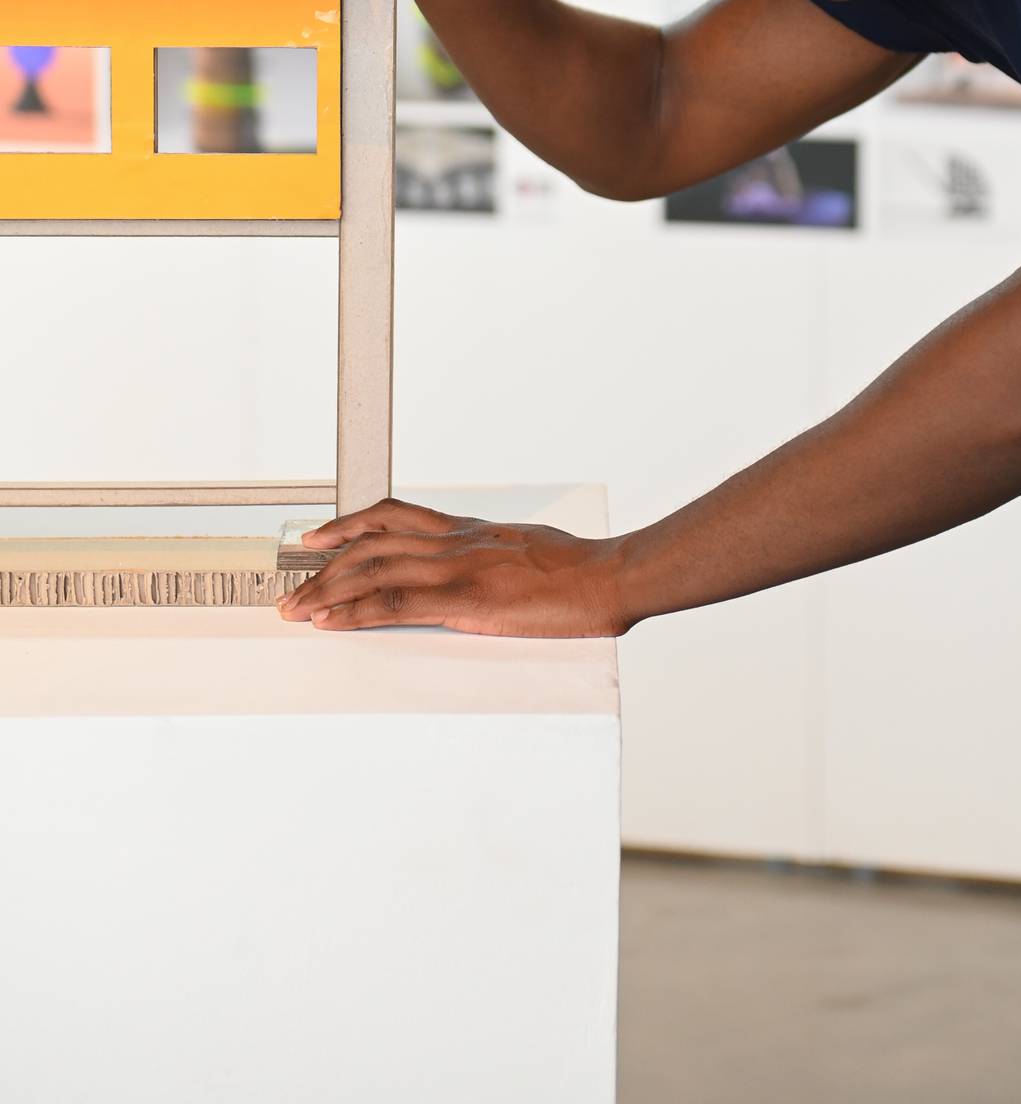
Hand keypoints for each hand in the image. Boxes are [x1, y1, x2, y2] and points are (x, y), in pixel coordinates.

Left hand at [277, 496, 630, 636]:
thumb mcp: (529, 549)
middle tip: (291, 586)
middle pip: (371, 544)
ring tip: (295, 608)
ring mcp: (458, 567)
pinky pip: (396, 603)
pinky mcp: (466, 600)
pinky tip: (330, 623)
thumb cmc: (581, 568)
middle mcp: (455, 541)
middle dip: (324, 567)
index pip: (394, 516)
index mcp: (470, 530)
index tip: (318, 537)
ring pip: (373, 570)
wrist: (609, 575)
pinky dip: (355, 612)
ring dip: (326, 590)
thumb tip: (485, 571)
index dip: (349, 524)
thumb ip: (496, 556)